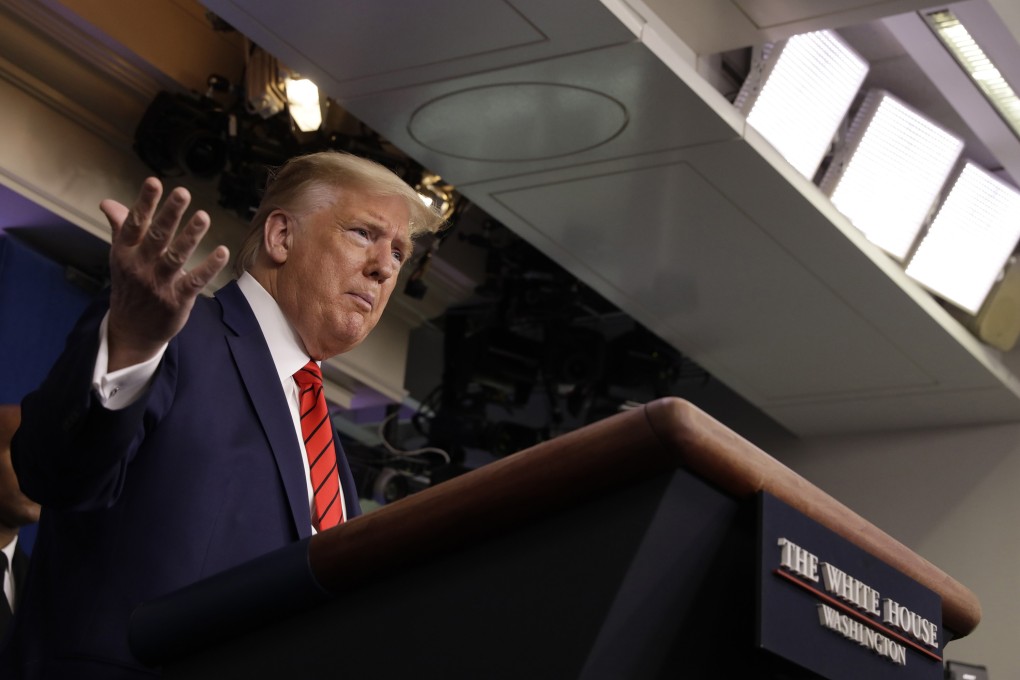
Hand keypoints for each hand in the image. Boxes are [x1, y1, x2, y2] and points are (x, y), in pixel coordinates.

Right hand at [101, 178, 228, 371]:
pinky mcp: (177, 300)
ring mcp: (158, 284)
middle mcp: (140, 266)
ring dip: (190, 237)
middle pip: (156, 237)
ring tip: (204, 216)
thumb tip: (107, 202)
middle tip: (183, 192)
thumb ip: (121, 228)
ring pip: (175, 257)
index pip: (134, 224)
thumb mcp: (121, 257)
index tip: (154, 181)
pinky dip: (208, 267)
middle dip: (169, 214)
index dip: (144, 203)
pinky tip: (222, 252)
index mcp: (125, 252)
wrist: (131, 330)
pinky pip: (194, 281)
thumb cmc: (130, 285)